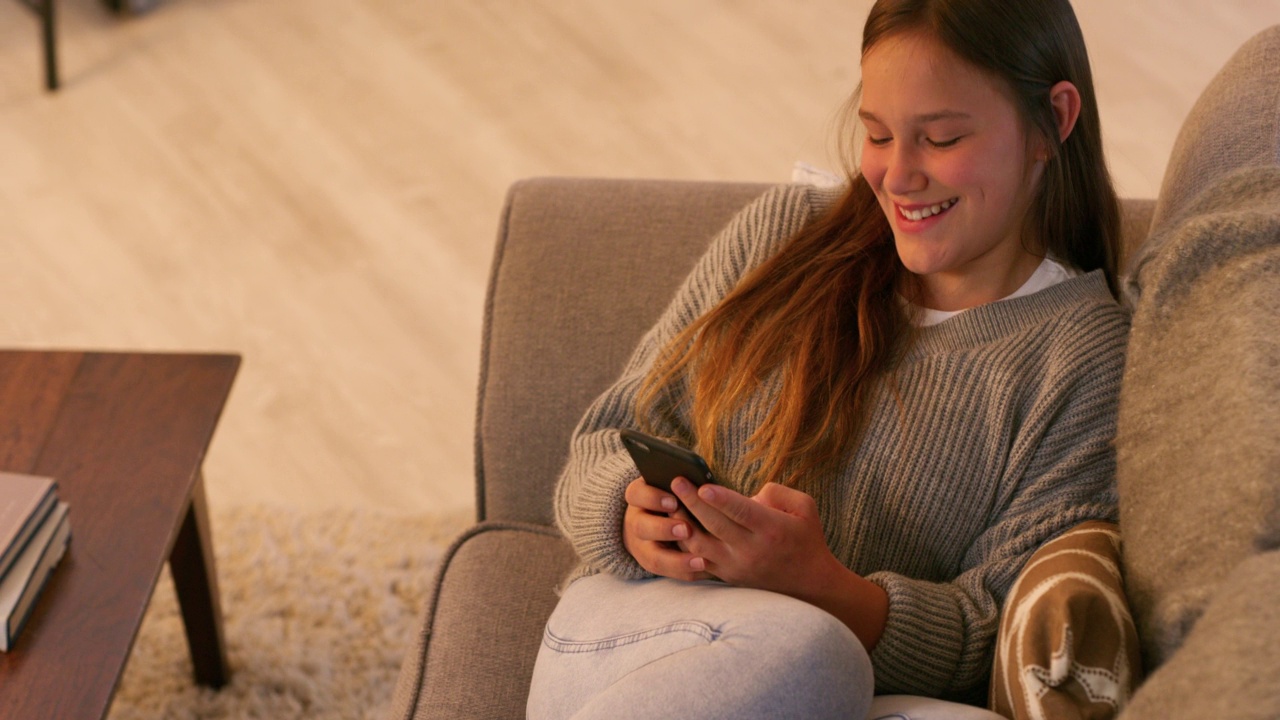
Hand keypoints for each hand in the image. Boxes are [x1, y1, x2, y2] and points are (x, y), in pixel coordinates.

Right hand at [622, 478, 714, 581]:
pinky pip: (667, 571)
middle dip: (664, 529)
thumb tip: (699, 482)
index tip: (674, 501)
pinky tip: (704, 568)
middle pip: (641, 527)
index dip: (653, 498)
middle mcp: (636, 521)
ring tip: (700, 560)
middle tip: (686, 529)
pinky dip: (685, 571)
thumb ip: (680, 484)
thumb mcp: (668, 484)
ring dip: (677, 560)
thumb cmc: (670, 493)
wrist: (653, 517)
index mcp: (638, 496)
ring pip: (652, 557)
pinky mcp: (652, 562)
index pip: (636, 494)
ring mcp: (641, 546)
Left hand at [672, 478, 890, 649]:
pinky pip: (698, 560)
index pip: (742, 512)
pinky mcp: (727, 576)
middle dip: (693, 502)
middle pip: (715, 525)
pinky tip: (672, 526)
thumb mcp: (804, 507)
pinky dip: (683, 544)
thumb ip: (777, 492)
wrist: (809, 584)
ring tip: (668, 503)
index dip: (722, 499)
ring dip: (682, 523)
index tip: (703, 486)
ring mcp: (736, 565)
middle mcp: (751, 550)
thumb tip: (747, 493)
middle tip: (676, 482)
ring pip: (701, 545)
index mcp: (771, 529)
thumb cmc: (806, 538)